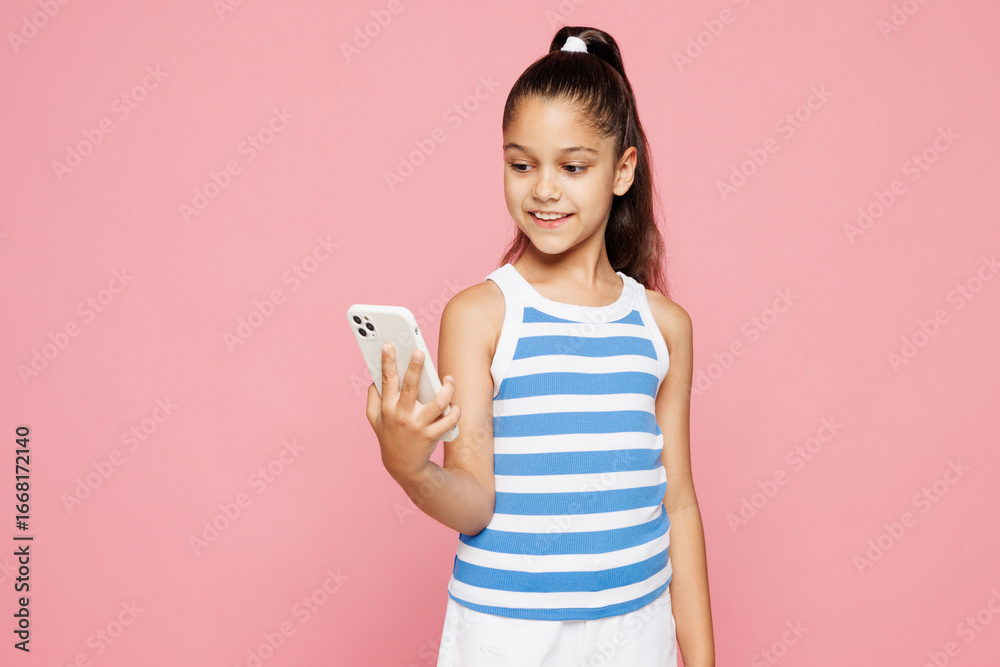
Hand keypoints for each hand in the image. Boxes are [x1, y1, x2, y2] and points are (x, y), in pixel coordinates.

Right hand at [365, 343, 459, 480]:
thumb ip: (373, 398)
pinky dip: (455, 410)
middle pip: (410, 386)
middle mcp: (402, 415)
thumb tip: (377, 378)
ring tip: (449, 379)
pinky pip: (449, 419)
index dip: (388, 362)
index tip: (390, 345)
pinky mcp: (432, 435)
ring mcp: (418, 425)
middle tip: (419, 352)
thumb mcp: (374, 419)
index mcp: (387, 407)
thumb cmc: (389, 436)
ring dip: (447, 388)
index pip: (387, 380)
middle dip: (414, 367)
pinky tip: (454, 405)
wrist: (403, 466)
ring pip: (437, 402)